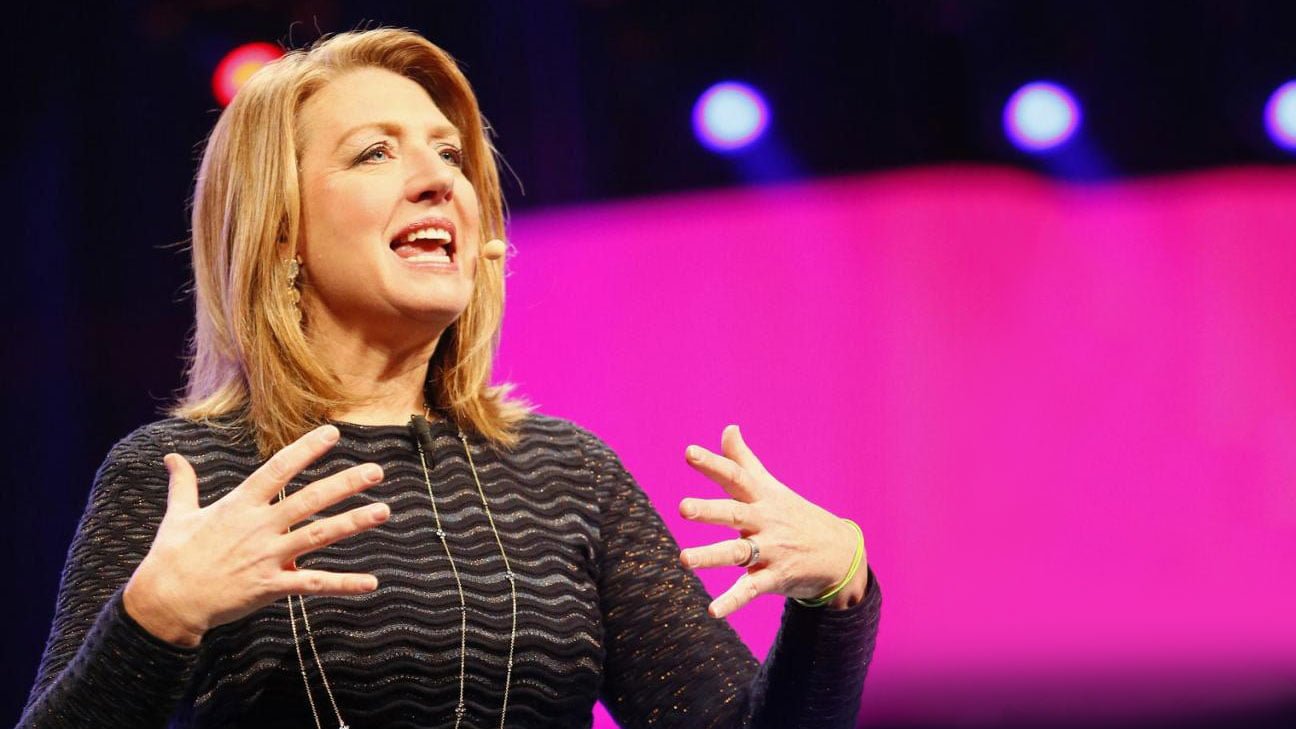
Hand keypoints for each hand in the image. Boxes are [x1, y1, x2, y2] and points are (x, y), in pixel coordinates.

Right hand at [123, 424, 388, 646]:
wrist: (165, 602)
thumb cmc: (172, 556)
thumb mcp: (177, 515)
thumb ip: (183, 484)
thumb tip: (172, 457)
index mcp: (240, 505)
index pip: (278, 469)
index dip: (307, 449)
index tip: (333, 433)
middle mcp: (259, 527)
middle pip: (309, 500)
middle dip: (345, 484)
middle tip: (376, 471)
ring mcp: (267, 556)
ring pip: (318, 536)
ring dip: (353, 523)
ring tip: (383, 511)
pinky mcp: (270, 586)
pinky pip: (313, 584)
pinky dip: (343, 584)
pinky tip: (370, 583)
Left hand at [678, 425, 866, 618]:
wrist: (840, 552)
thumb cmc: (794, 515)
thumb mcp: (771, 486)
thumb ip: (743, 460)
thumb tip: (728, 428)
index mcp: (761, 498)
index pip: (735, 477)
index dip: (713, 464)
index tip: (688, 452)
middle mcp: (765, 522)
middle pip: (735, 514)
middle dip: (710, 511)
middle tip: (683, 507)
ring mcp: (771, 551)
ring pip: (738, 553)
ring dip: (711, 556)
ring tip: (684, 559)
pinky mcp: (775, 578)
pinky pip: (751, 590)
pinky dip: (733, 601)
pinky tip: (713, 611)